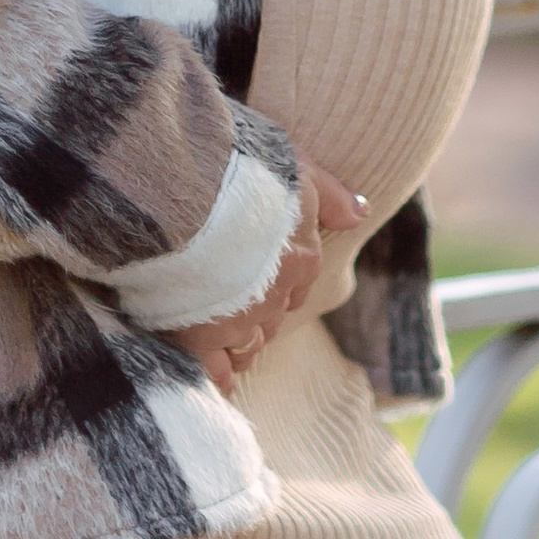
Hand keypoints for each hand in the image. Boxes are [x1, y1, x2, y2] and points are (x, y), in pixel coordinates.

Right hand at [167, 155, 363, 395]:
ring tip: (219, 329)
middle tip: (235, 296)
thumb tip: (360, 214)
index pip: (301, 280)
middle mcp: (275, 297)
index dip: (282, 276)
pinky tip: (215, 373)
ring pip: (248, 345)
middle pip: (275, 315)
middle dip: (259, 309)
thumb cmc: (236, 167)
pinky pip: (217, 372)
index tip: (262, 269)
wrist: (179, 187)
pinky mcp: (198, 339)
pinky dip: (217, 374)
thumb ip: (328, 193)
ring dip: (239, 340)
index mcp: (301, 258)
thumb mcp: (292, 164)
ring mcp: (237, 321)